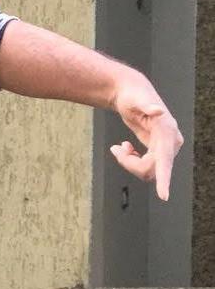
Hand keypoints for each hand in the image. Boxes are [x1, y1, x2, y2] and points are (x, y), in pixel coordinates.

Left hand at [108, 80, 182, 201]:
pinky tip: (126, 148)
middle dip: (130, 164)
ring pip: (147, 170)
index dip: (164, 179)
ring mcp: (167, 147)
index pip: (165, 160)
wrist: (132, 92)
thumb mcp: (136, 99)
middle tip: (116, 149)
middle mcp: (172, 142)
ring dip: (129, 162)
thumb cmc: (133, 94)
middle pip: (150, 169)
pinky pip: (146, 167)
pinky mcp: (159, 150)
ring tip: (118, 147)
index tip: (163, 196)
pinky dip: (131, 161)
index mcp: (168, 132)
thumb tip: (159, 110)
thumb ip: (148, 105)